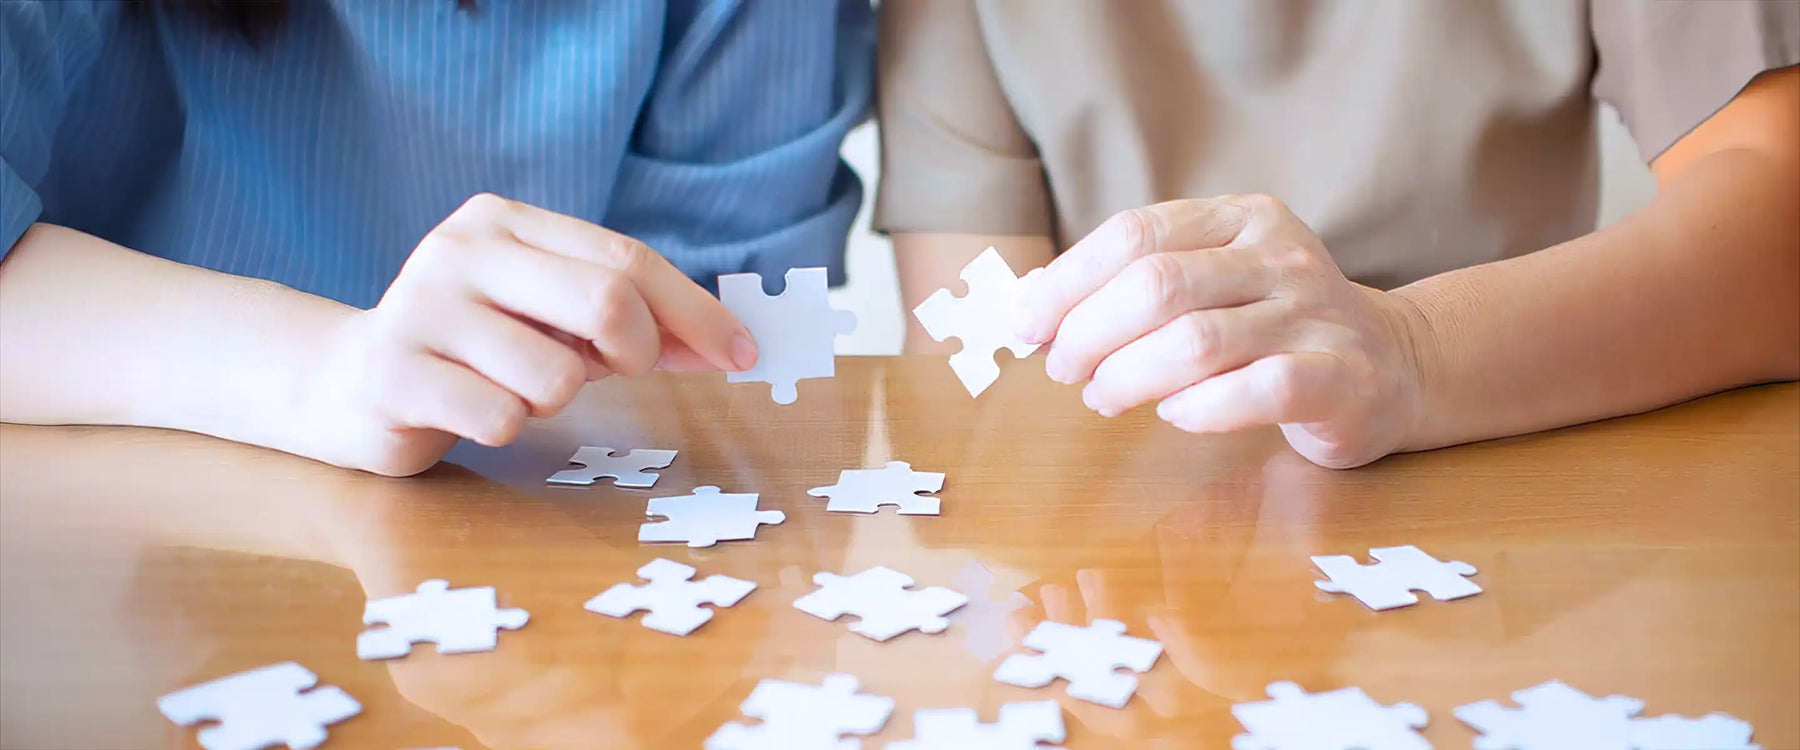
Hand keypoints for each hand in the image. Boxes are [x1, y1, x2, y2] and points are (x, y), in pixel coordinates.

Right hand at [300, 193, 756, 475]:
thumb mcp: (553, 319)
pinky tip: (471, 410)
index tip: (743, 353)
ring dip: (556, 399)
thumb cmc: (477, 350)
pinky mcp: (393, 373)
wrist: (349, 384)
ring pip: (556, 374)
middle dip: (637, 352)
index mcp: (506, 221)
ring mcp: (420, 308)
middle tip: (620, 372)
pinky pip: (501, 417)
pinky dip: (507, 426)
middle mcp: (460, 250)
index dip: (696, 310)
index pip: (626, 259)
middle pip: (606, 301)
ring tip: (515, 388)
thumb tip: (731, 343)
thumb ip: (632, 321)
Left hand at [1013, 195, 1430, 468]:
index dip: (1068, 281)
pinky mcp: (1340, 377)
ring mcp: (1314, 315)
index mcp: (1241, 218)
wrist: (1393, 364)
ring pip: (1197, 340)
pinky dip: (1200, 409)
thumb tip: (1034, 305)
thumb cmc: (1273, 328)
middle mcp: (1280, 256)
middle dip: (1090, 333)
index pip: (1134, 235)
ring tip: (1103, 398)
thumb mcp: (1212, 282)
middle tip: (1063, 370)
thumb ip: (1135, 284)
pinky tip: (1175, 416)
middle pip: (1158, 285)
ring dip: (1129, 376)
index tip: (1027, 324)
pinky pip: (1257, 390)